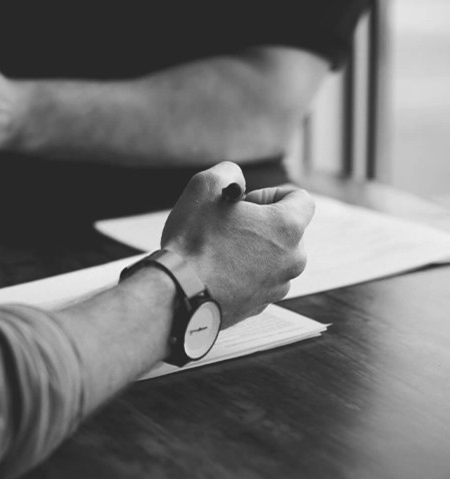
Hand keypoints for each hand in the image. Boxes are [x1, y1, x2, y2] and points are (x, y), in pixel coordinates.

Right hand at [161, 161, 313, 327]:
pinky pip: (259, 282)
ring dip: (253, 251)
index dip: (271, 194)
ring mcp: (278, 286)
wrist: (176, 295)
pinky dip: (244, 274)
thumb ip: (229, 172)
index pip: (301, 199)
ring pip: (274, 258)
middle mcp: (293, 259)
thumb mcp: (204, 187)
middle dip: (261, 225)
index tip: (245, 204)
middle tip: (228, 227)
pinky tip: (216, 273)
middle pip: (287, 231)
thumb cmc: (192, 241)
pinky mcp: (261, 306)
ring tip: (219, 252)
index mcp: (287, 227)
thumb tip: (236, 181)